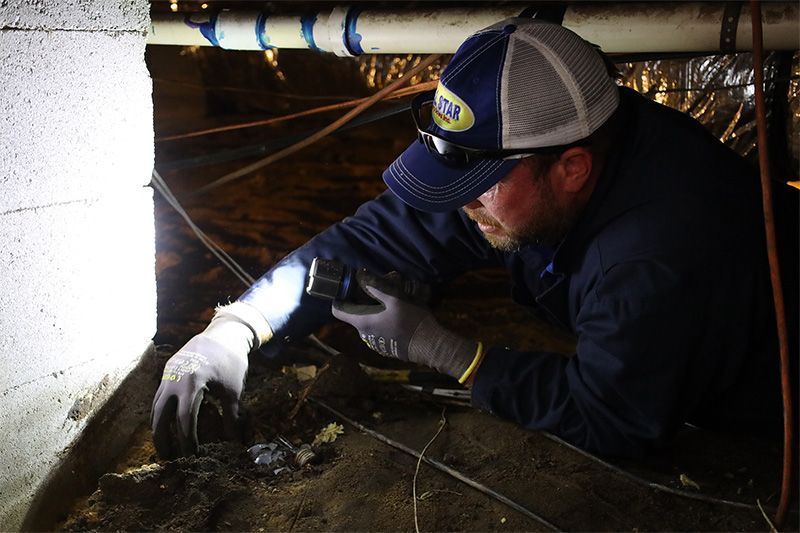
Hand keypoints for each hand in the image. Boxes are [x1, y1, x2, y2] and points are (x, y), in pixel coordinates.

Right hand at [151, 320, 249, 458]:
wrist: (223, 334)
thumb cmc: (231, 362)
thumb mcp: (234, 390)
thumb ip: (231, 416)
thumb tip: (234, 442)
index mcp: (192, 383)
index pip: (184, 419)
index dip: (187, 440)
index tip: (192, 456)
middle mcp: (174, 380)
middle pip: (161, 416)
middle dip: (163, 439)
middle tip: (168, 459)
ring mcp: (168, 375)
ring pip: (156, 407)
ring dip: (158, 428)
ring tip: (165, 447)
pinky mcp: (167, 372)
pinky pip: (158, 396)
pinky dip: (160, 413)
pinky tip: (165, 425)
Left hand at [331, 271, 481, 382]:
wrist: (429, 345)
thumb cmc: (411, 320)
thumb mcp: (395, 299)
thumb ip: (376, 286)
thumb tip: (360, 274)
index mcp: (362, 322)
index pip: (337, 310)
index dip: (339, 298)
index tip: (348, 289)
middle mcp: (364, 335)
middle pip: (354, 315)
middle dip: (362, 302)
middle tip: (376, 291)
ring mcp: (374, 343)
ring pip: (367, 322)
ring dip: (374, 312)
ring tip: (390, 303)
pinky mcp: (384, 347)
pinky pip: (377, 331)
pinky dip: (382, 322)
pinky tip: (397, 317)